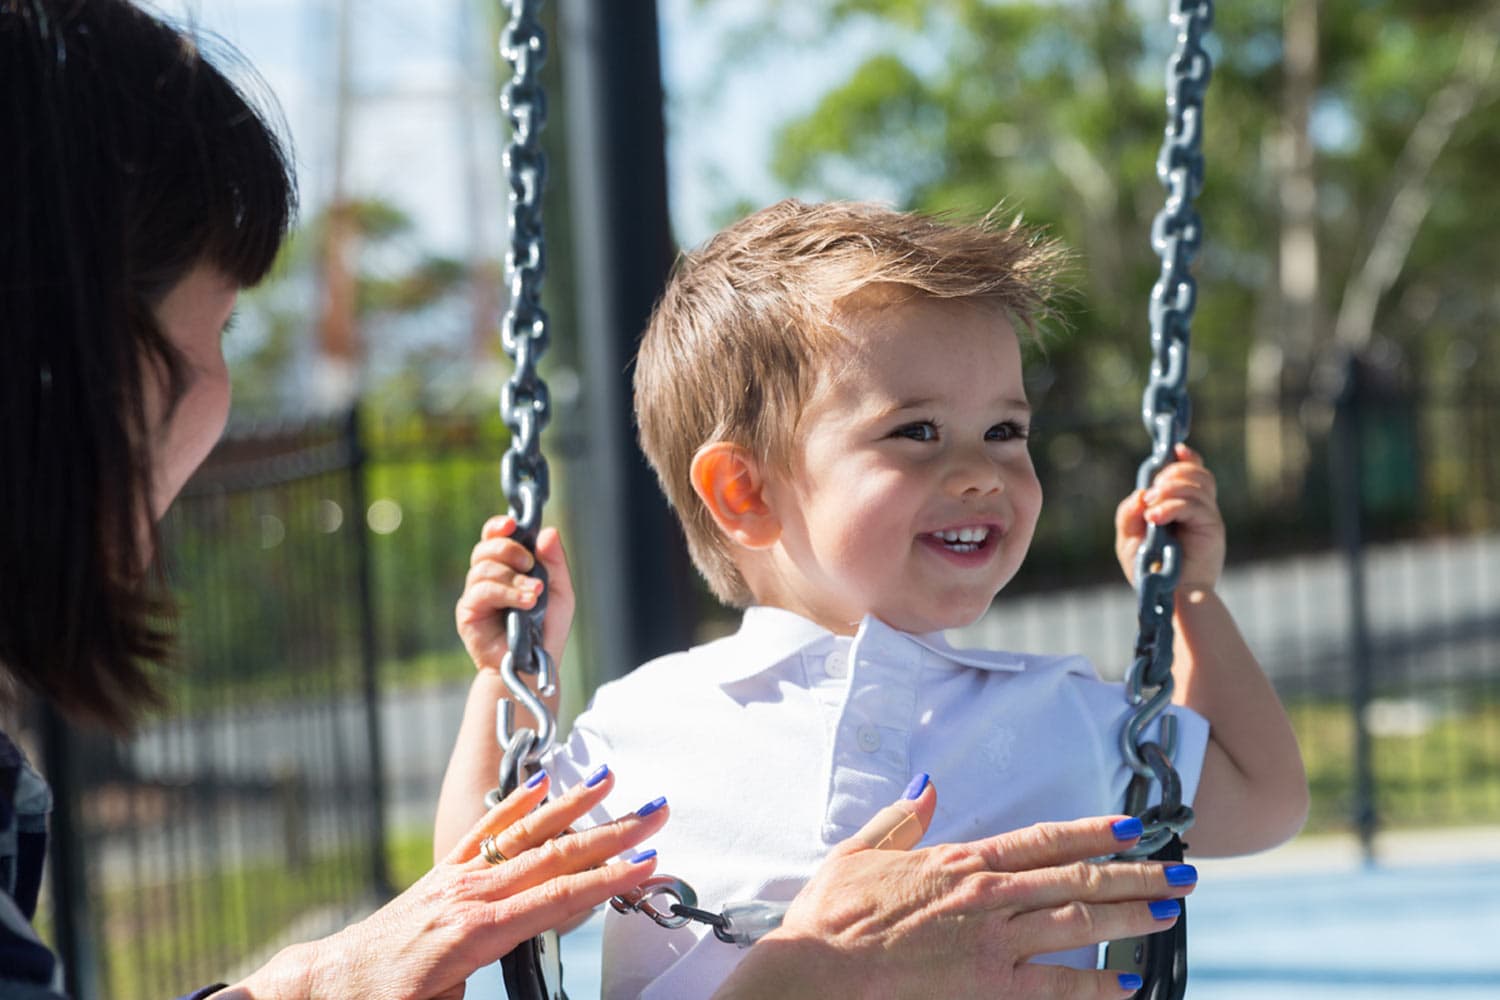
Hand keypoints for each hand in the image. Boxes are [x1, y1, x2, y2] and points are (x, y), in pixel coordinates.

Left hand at [228, 768, 667, 999]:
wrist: (329, 983)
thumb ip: (491, 990)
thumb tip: (534, 985)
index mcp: (476, 933)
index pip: (557, 900)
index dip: (606, 881)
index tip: (648, 863)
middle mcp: (471, 893)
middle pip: (554, 856)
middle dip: (610, 834)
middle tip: (654, 811)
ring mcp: (458, 876)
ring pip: (525, 833)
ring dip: (572, 805)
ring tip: (610, 778)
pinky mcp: (445, 872)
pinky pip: (487, 830)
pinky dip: (516, 803)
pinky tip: (542, 781)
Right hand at [456, 515, 574, 717]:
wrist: (534, 664)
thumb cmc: (546, 628)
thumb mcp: (560, 591)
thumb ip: (555, 562)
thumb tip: (548, 532)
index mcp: (507, 566)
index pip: (494, 537)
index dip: (498, 527)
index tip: (511, 524)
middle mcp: (487, 576)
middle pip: (486, 547)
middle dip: (509, 549)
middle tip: (528, 563)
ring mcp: (476, 594)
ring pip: (484, 567)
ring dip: (513, 577)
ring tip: (534, 593)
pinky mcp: (468, 612)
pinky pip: (482, 591)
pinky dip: (506, 592)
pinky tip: (525, 602)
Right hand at [717, 783, 1194, 999]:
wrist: (818, 971)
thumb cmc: (832, 914)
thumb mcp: (860, 851)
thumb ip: (901, 819)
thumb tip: (929, 787)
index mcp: (962, 860)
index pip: (1044, 838)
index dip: (1094, 831)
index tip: (1133, 826)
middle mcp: (988, 896)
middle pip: (1078, 878)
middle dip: (1136, 873)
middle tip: (1182, 871)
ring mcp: (992, 943)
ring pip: (1080, 922)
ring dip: (1132, 916)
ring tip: (1170, 912)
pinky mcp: (988, 987)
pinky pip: (1056, 986)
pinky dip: (1096, 985)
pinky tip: (1128, 985)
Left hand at [1114, 443, 1224, 590]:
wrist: (1166, 595)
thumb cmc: (1149, 570)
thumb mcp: (1129, 538)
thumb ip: (1129, 513)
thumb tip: (1140, 493)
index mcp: (1183, 506)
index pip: (1193, 472)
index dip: (1186, 458)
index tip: (1174, 450)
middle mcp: (1199, 508)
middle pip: (1195, 473)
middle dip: (1169, 475)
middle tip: (1151, 496)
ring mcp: (1208, 517)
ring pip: (1196, 484)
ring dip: (1169, 489)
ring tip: (1151, 511)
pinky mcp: (1212, 529)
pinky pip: (1195, 505)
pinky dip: (1172, 507)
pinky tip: (1155, 519)